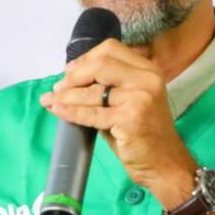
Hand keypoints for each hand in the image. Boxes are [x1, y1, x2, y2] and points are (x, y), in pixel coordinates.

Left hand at [39, 41, 196, 202]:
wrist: (164, 164)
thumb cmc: (143, 135)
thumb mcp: (130, 102)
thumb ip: (108, 87)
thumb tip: (70, 79)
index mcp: (148, 70)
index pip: (111, 49)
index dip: (86, 58)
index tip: (69, 71)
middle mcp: (147, 79)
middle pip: (100, 65)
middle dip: (74, 76)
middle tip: (58, 88)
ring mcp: (140, 98)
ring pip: (93, 91)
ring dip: (66, 96)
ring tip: (50, 100)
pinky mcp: (130, 119)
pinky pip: (92, 113)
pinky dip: (71, 112)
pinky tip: (57, 110)